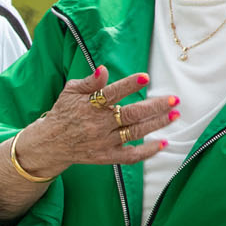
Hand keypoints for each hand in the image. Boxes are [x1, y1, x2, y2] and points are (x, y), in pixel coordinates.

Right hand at [12, 67, 174, 176]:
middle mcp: (99, 124)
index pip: (111, 93)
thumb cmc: (64, 113)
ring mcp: (104, 141)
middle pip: (131, 114)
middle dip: (154, 107)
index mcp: (90, 106)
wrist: (50, 143)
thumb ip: (89, 82)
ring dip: (157, 124)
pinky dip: (147, 151)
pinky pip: (131, 156)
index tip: (145, 78)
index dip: (128, 85)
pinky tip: (163, 143)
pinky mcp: (107, 156)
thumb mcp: (71, 92)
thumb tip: (104, 70)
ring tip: (175, 114)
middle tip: (174, 99)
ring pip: (135, 132)